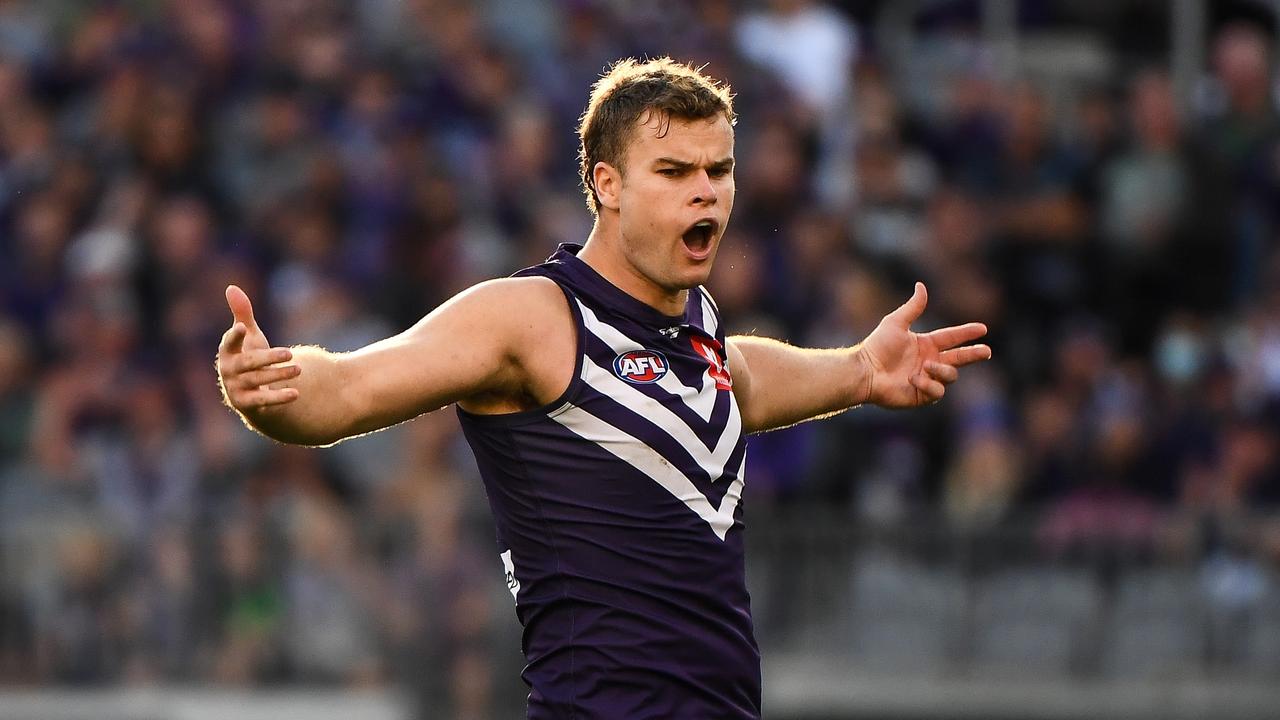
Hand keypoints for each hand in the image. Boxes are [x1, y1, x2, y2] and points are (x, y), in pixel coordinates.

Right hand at [217, 285, 300, 411]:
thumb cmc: (250, 357)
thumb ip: (243, 314)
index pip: (229, 343)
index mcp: (228, 352)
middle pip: (248, 363)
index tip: (242, 327)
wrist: (250, 392)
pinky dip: (279, 398)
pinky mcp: (246, 404)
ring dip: (278, 374)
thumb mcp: (250, 336)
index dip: (234, 336)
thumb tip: (231, 287)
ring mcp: (235, 388)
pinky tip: (296, 393)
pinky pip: (263, 401)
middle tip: (290, 352)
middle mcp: (229, 371)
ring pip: (257, 380)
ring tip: (299, 369)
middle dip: (268, 357)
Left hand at [858, 282, 990, 407]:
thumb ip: (913, 307)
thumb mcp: (896, 322)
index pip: (952, 337)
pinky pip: (938, 391)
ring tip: (926, 366)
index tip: (983, 328)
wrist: (865, 371)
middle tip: (987, 351)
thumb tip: (921, 285)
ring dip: (942, 370)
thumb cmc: (877, 346)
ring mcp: (928, 379)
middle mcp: (930, 362)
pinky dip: (929, 384)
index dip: (967, 333)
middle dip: (974, 354)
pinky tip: (913, 379)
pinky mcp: (922, 395)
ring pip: (950, 375)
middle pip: (960, 358)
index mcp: (926, 345)